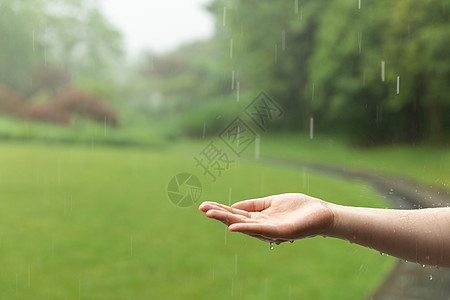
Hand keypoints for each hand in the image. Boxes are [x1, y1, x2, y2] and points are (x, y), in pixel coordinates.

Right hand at [198, 193, 334, 244]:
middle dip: (218, 214)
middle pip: (236, 219)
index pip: (236, 213)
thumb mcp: (271, 202)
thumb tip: (233, 205)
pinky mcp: (280, 232)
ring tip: (210, 214)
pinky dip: (245, 228)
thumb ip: (254, 204)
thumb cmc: (299, 208)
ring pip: (244, 224)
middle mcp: (262, 226)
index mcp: (259, 218)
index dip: (221, 209)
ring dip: (226, 220)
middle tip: (201, 208)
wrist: (322, 213)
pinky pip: (260, 230)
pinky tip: (232, 226)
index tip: (204, 204)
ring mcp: (270, 230)